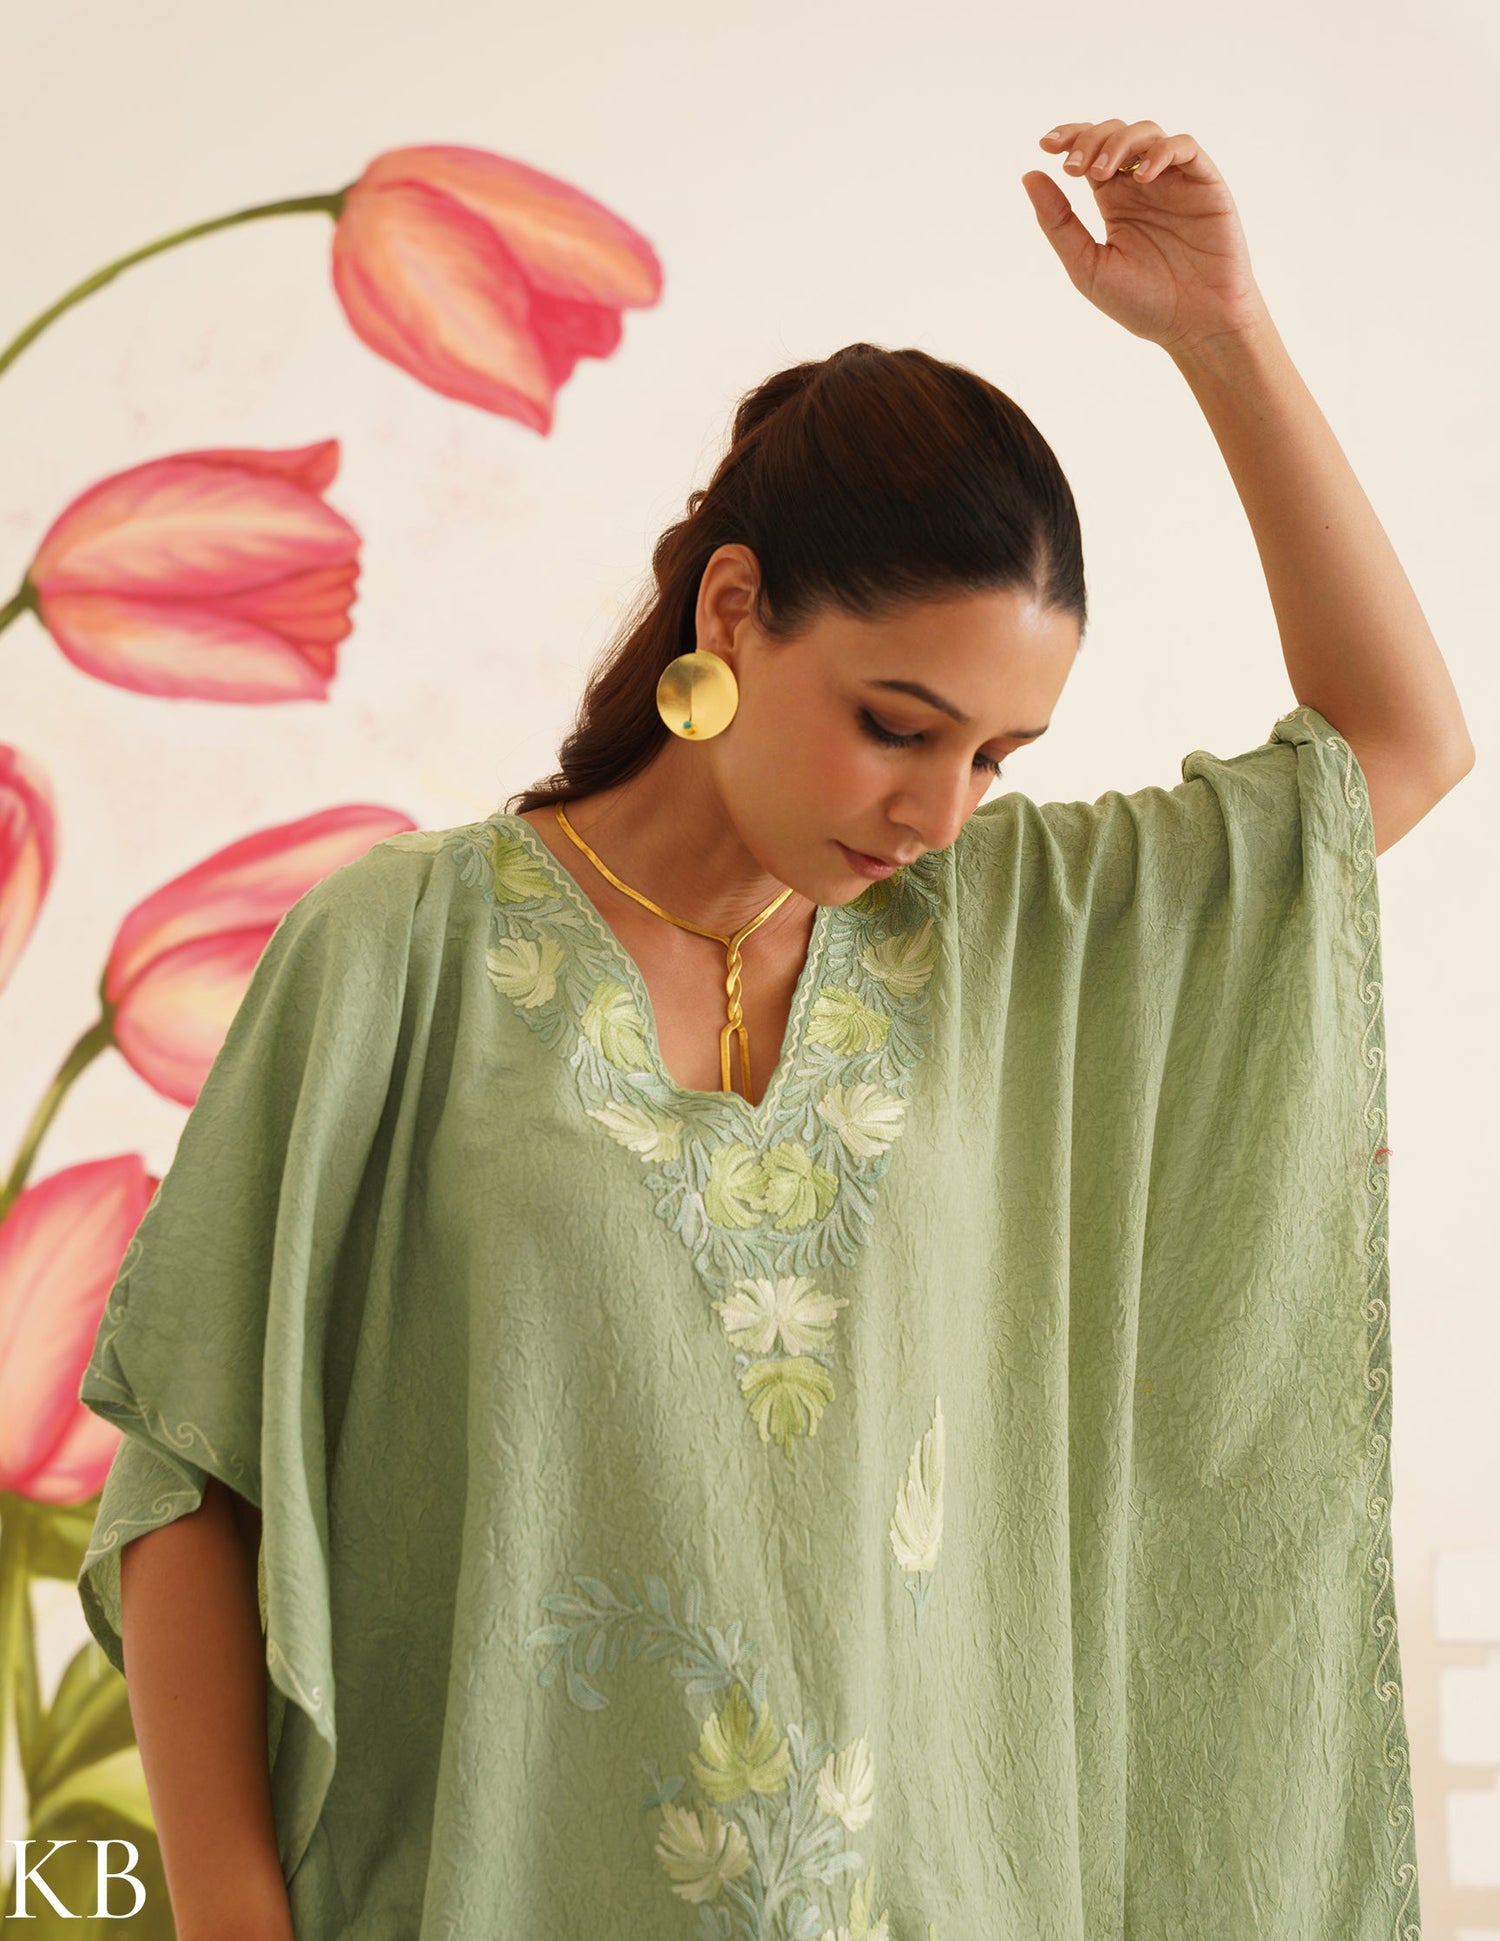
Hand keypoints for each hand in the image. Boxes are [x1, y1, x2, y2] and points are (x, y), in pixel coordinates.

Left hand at [1021, 119, 1270, 356]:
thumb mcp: (1088, 266)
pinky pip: (1185, 147)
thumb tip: (1029, 175)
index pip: (1089, 151)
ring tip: (1100, 173)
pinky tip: (1142, 176)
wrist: (1196, 326)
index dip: (1069, 137)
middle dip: (1088, 140)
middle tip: (1073, 169)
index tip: (1044, 146)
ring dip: (1119, 143)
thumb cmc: (1143, 304)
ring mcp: (1174, 181)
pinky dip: (1160, 151)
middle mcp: (1143, 184)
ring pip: (1146, 132)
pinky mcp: (1205, 183)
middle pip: (1113, 134)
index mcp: (1114, 200)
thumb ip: (1059, 223)